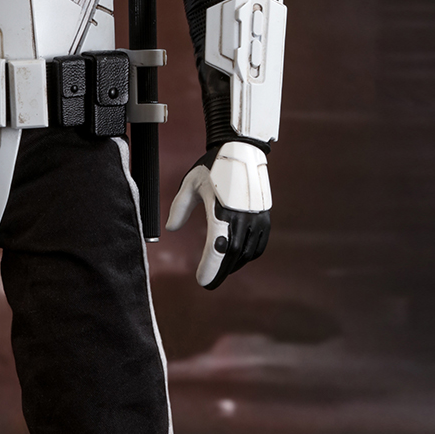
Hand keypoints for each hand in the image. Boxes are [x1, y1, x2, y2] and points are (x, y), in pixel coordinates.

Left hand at [165, 140, 270, 289]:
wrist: (242, 149)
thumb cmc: (213, 167)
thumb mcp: (190, 184)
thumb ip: (179, 207)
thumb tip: (171, 229)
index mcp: (222, 210)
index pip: (217, 248)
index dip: (210, 268)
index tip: (201, 282)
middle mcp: (243, 216)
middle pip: (233, 255)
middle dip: (220, 272)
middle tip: (208, 284)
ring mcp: (256, 218)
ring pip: (246, 253)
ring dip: (233, 265)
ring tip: (219, 271)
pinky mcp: (264, 217)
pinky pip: (258, 245)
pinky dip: (247, 256)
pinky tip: (235, 258)